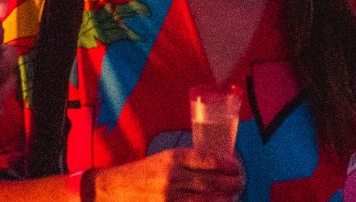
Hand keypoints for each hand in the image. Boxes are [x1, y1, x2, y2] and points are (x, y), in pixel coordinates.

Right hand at [91, 147, 243, 201]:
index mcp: (173, 158)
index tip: (237, 167)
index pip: (208, 160)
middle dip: (231, 184)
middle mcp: (173, 176)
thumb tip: (218, 165)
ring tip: (234, 196)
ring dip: (224, 199)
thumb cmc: (142, 173)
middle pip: (211, 182)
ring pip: (206, 199)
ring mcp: (170, 196)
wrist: (114, 190)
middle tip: (240, 183)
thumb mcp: (164, 158)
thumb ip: (188, 161)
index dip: (228, 165)